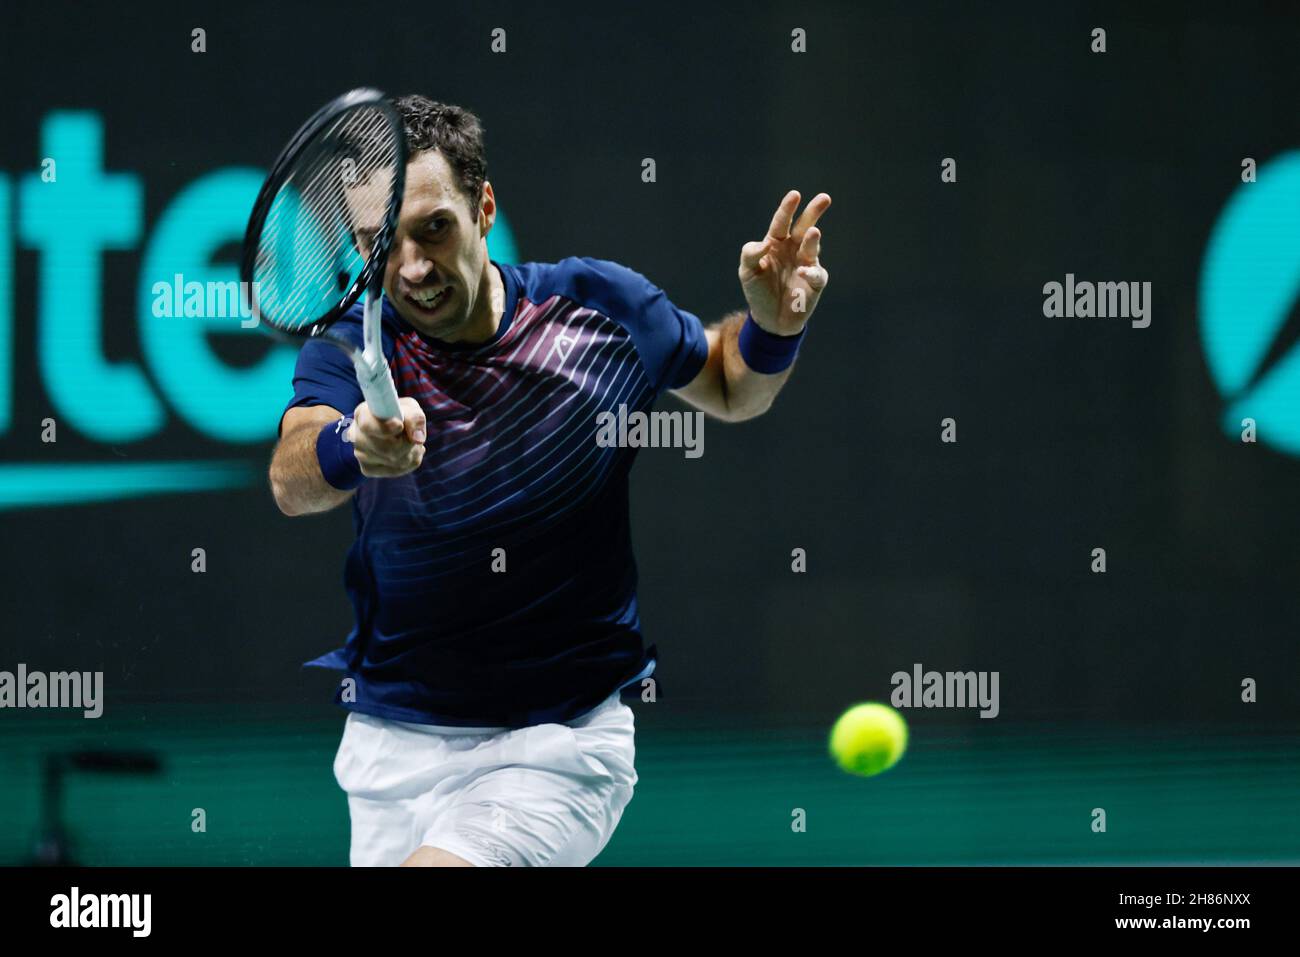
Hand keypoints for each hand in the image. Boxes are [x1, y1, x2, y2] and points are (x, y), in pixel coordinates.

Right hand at [349, 396, 425, 477]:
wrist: (393, 428)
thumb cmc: (401, 414)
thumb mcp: (410, 408)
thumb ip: (414, 418)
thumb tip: (417, 439)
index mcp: (363, 414)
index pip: (367, 425)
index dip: (385, 428)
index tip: (399, 426)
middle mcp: (356, 435)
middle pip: (386, 448)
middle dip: (407, 443)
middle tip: (412, 434)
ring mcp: (360, 454)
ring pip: (395, 461)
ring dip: (411, 452)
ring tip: (410, 441)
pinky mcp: (367, 469)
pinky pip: (397, 470)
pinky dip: (409, 462)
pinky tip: (406, 452)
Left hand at [739, 190, 830, 334]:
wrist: (770, 320)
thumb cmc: (758, 291)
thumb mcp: (747, 272)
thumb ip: (750, 254)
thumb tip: (765, 244)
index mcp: (776, 243)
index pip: (782, 222)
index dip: (787, 209)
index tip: (795, 195)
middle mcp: (794, 249)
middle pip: (804, 227)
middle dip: (814, 212)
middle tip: (824, 198)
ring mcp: (806, 264)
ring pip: (812, 247)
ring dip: (813, 240)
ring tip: (814, 232)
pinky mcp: (815, 281)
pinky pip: (815, 273)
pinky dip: (810, 272)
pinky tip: (802, 272)